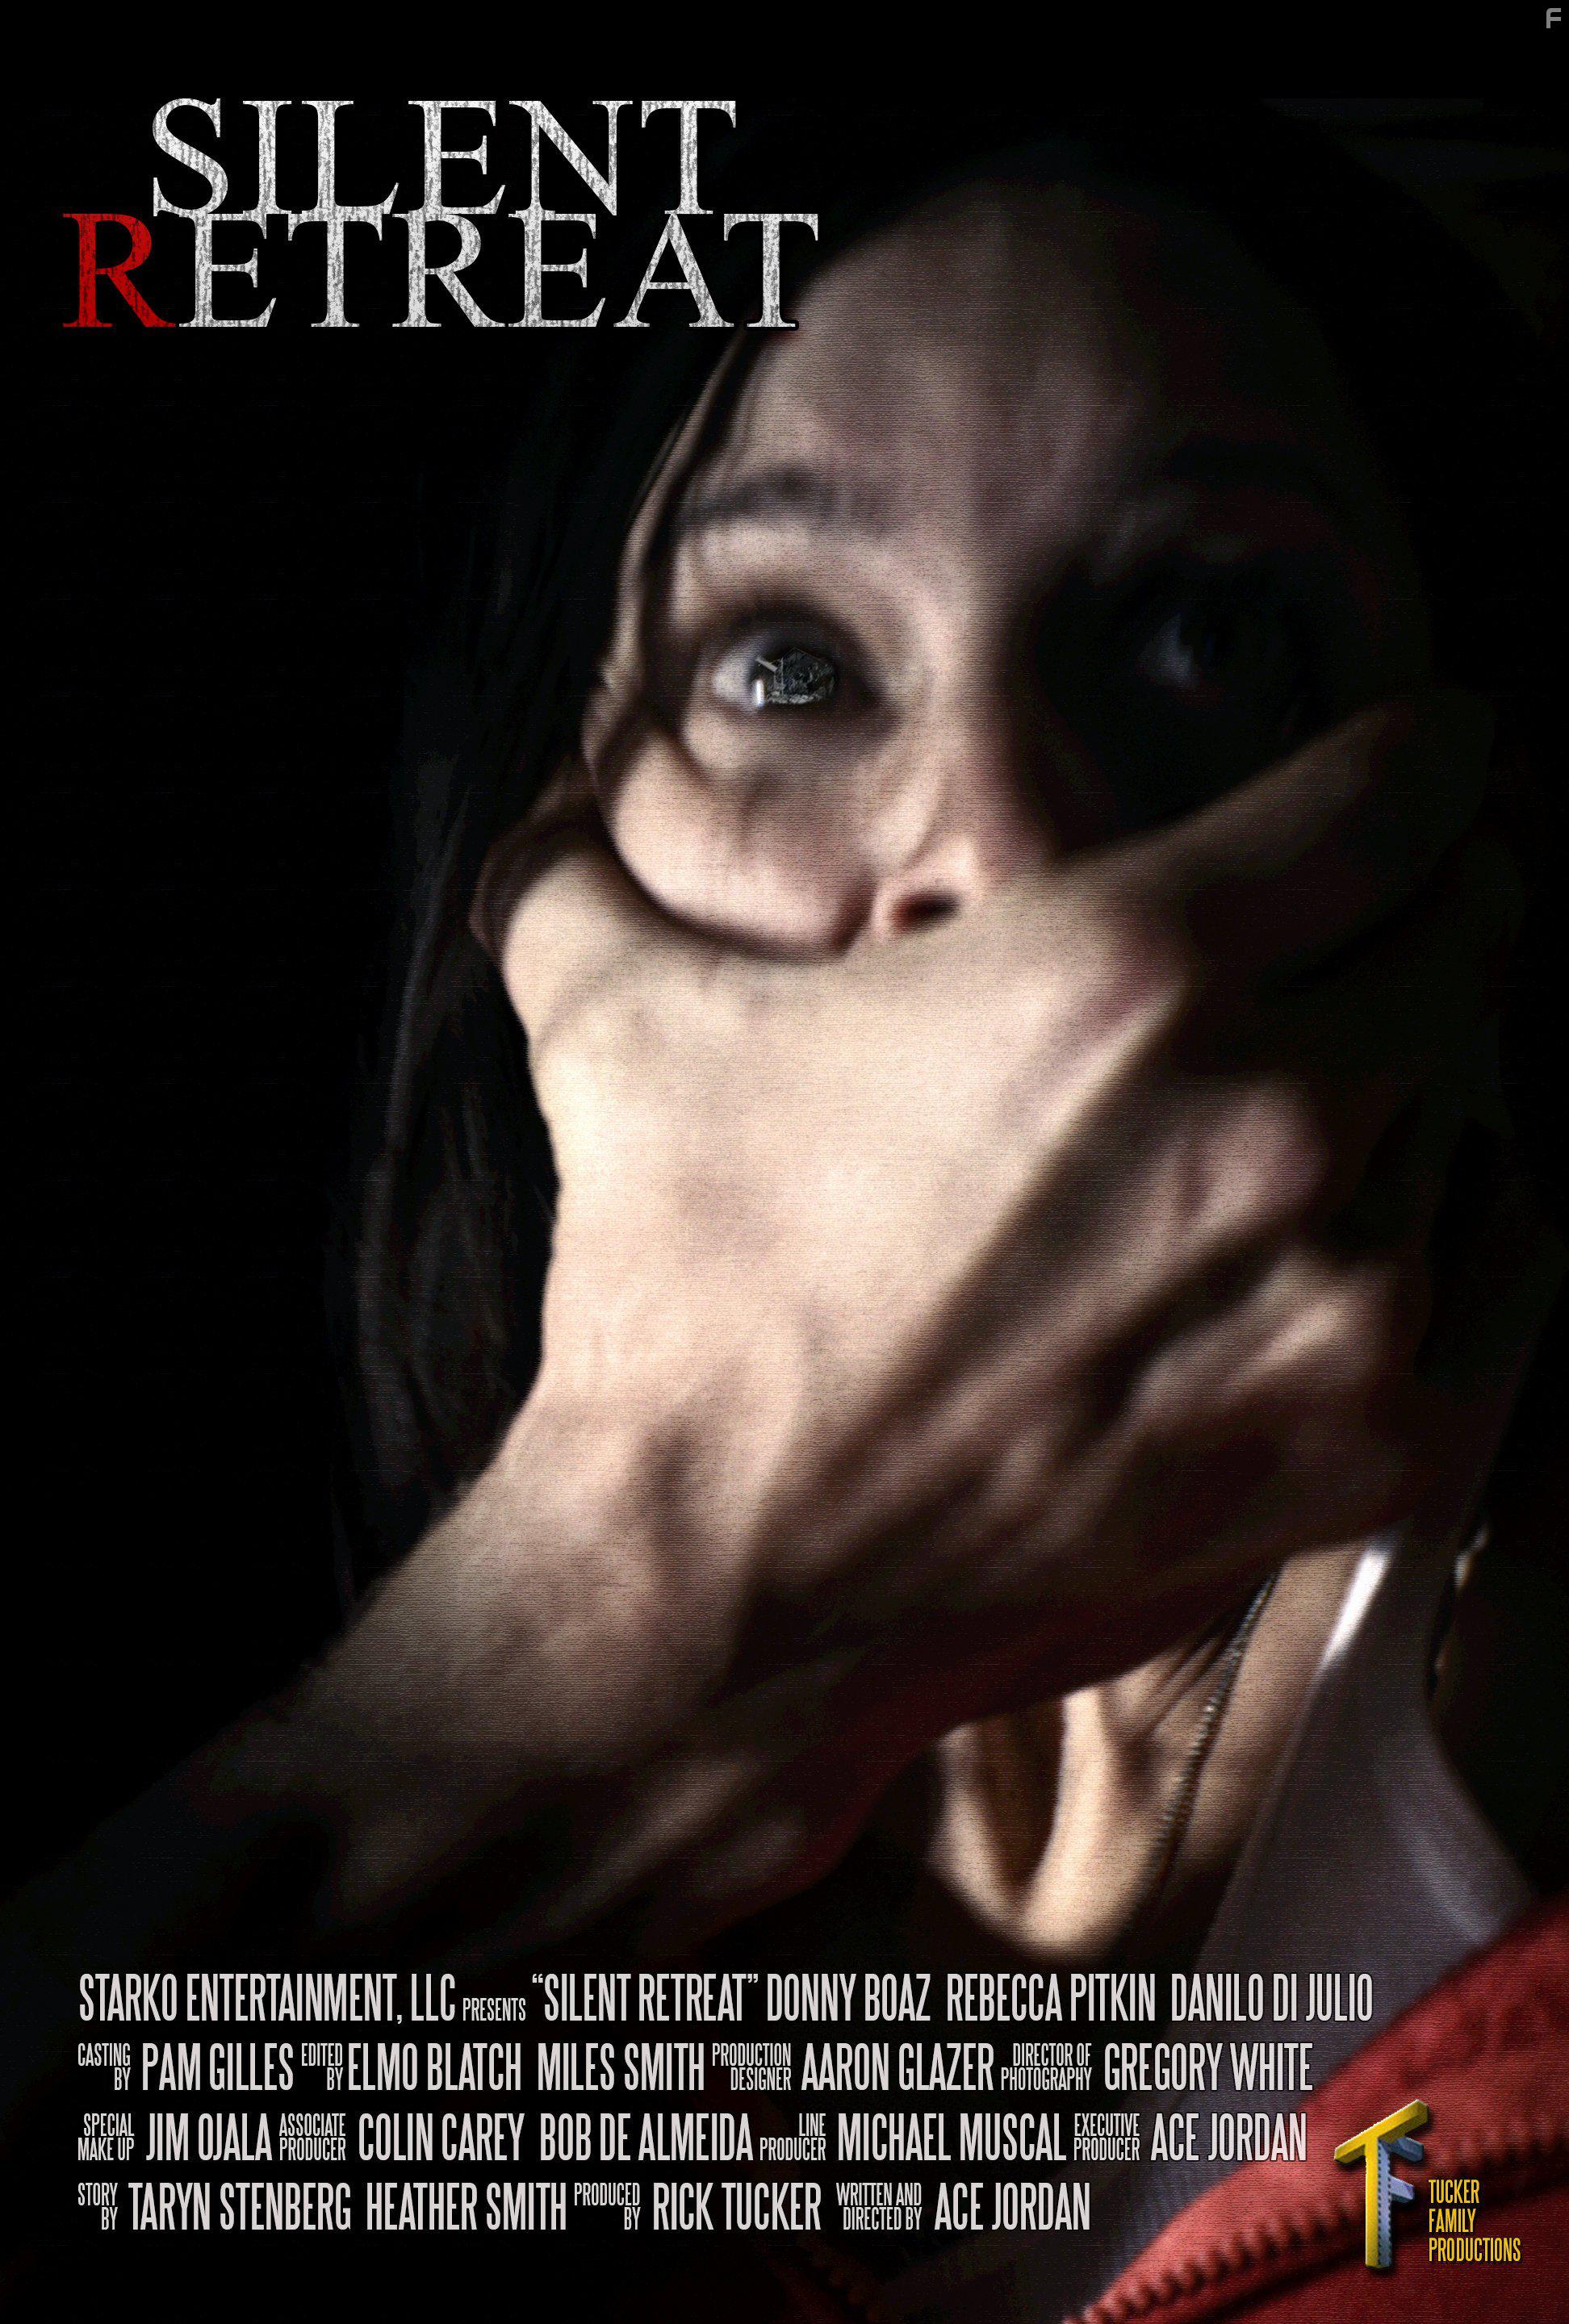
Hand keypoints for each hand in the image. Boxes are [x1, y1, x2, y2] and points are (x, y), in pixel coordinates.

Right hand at [471, 694, 1525, 1809]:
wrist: (721, 1589)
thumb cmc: (685, 1299)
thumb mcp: (616, 1036)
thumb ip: (588, 873)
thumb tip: (549, 802)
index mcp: (1131, 965)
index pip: (1401, 787)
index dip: (1419, 754)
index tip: (1417, 759)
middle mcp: (1280, 1111)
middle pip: (1474, 927)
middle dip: (1428, 904)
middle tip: (1362, 922)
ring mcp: (1350, 1289)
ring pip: (1482, 1101)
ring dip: (1423, 1077)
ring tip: (1317, 1097)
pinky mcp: (1378, 1442)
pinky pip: (1507, 1266)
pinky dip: (1462, 1222)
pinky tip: (1367, 1225)